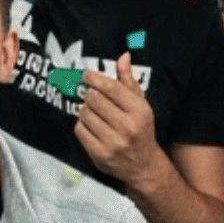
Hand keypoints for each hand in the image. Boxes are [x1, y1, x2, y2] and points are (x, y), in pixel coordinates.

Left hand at [75, 53, 161, 186]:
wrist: (144, 166)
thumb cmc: (140, 129)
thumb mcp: (140, 104)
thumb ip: (129, 80)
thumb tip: (123, 56)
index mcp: (139, 111)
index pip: (110, 87)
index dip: (94, 78)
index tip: (86, 75)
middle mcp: (128, 128)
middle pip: (94, 99)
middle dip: (90, 95)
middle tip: (92, 96)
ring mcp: (113, 143)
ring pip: (84, 114)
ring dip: (85, 110)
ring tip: (93, 112)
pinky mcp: (100, 156)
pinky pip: (79, 130)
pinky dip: (82, 124)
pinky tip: (91, 126)